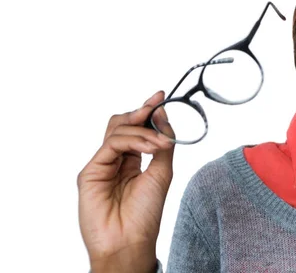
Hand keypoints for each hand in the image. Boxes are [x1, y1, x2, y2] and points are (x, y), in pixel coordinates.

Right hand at [78, 91, 174, 272]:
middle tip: (157, 106)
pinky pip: (112, 145)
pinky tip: (151, 147)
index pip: (136, 128)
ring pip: (116, 130)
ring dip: (143, 130)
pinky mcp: (90, 172)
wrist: (130, 242)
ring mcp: (101, 165)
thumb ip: (163, 143)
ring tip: (161, 143)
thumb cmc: (146, 214)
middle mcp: (115, 160)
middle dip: (141, 112)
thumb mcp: (162, 173)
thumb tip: (163, 115)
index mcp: (131, 161)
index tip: (161, 96)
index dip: (147, 111)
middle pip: (122, 123)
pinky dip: (134, 141)